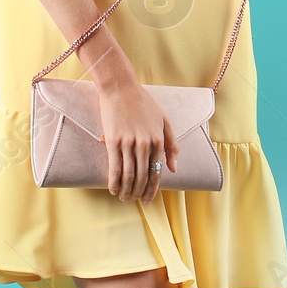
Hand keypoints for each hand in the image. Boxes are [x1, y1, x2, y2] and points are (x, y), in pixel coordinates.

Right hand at [94, 77, 179, 203]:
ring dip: (127, 190)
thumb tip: (173, 169)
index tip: (148, 199)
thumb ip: (171, 144)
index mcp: (158, 140)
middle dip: (139, 193)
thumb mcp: (164, 120)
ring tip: (124, 198)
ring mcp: (129, 143)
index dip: (152, 188)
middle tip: (134, 201)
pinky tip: (113, 189)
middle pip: (142, 177)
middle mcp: (145, 144)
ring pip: (129, 175)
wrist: (120, 87)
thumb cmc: (142, 101)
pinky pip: (115, 167)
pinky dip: (114, 181)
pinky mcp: (113, 141)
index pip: (156, 172)